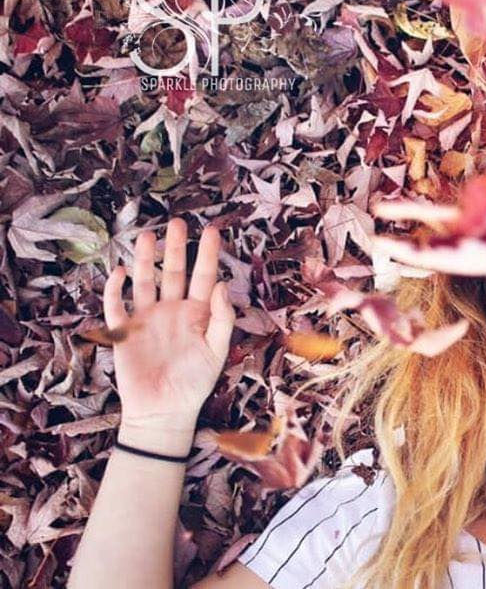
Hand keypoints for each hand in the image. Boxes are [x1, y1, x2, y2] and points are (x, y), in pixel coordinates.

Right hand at [104, 218, 234, 427]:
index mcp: (198, 313)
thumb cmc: (195, 383)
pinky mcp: (125, 331)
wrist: (164, 412)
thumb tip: (222, 284)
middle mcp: (172, 310)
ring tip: (148, 236)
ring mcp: (147, 318)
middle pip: (174, 272)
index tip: (212, 230)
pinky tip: (121, 271)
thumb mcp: (217, 350)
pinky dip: (116, 288)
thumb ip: (222, 317)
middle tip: (177, 222)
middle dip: (175, 247)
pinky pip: (117, 305)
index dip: (208, 254)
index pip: (204, 277)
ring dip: (145, 259)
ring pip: (146, 281)